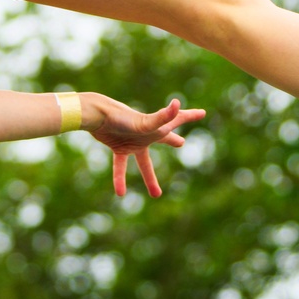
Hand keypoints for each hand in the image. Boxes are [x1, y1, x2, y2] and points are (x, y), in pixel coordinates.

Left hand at [83, 94, 205, 197]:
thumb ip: (163, 117)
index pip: (177, 119)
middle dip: (172, 140)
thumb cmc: (120, 116)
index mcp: (157, 127)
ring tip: (157, 195)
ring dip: (150, 178)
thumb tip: (176, 103)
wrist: (95, 115)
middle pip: (163, 138)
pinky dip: (120, 178)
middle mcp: (146, 133)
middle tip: (181, 143)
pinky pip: (121, 166)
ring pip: (144, 162)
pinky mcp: (119, 146)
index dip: (190, 115)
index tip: (202, 113)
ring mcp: (133, 140)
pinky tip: (120, 194)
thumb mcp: (145, 122)